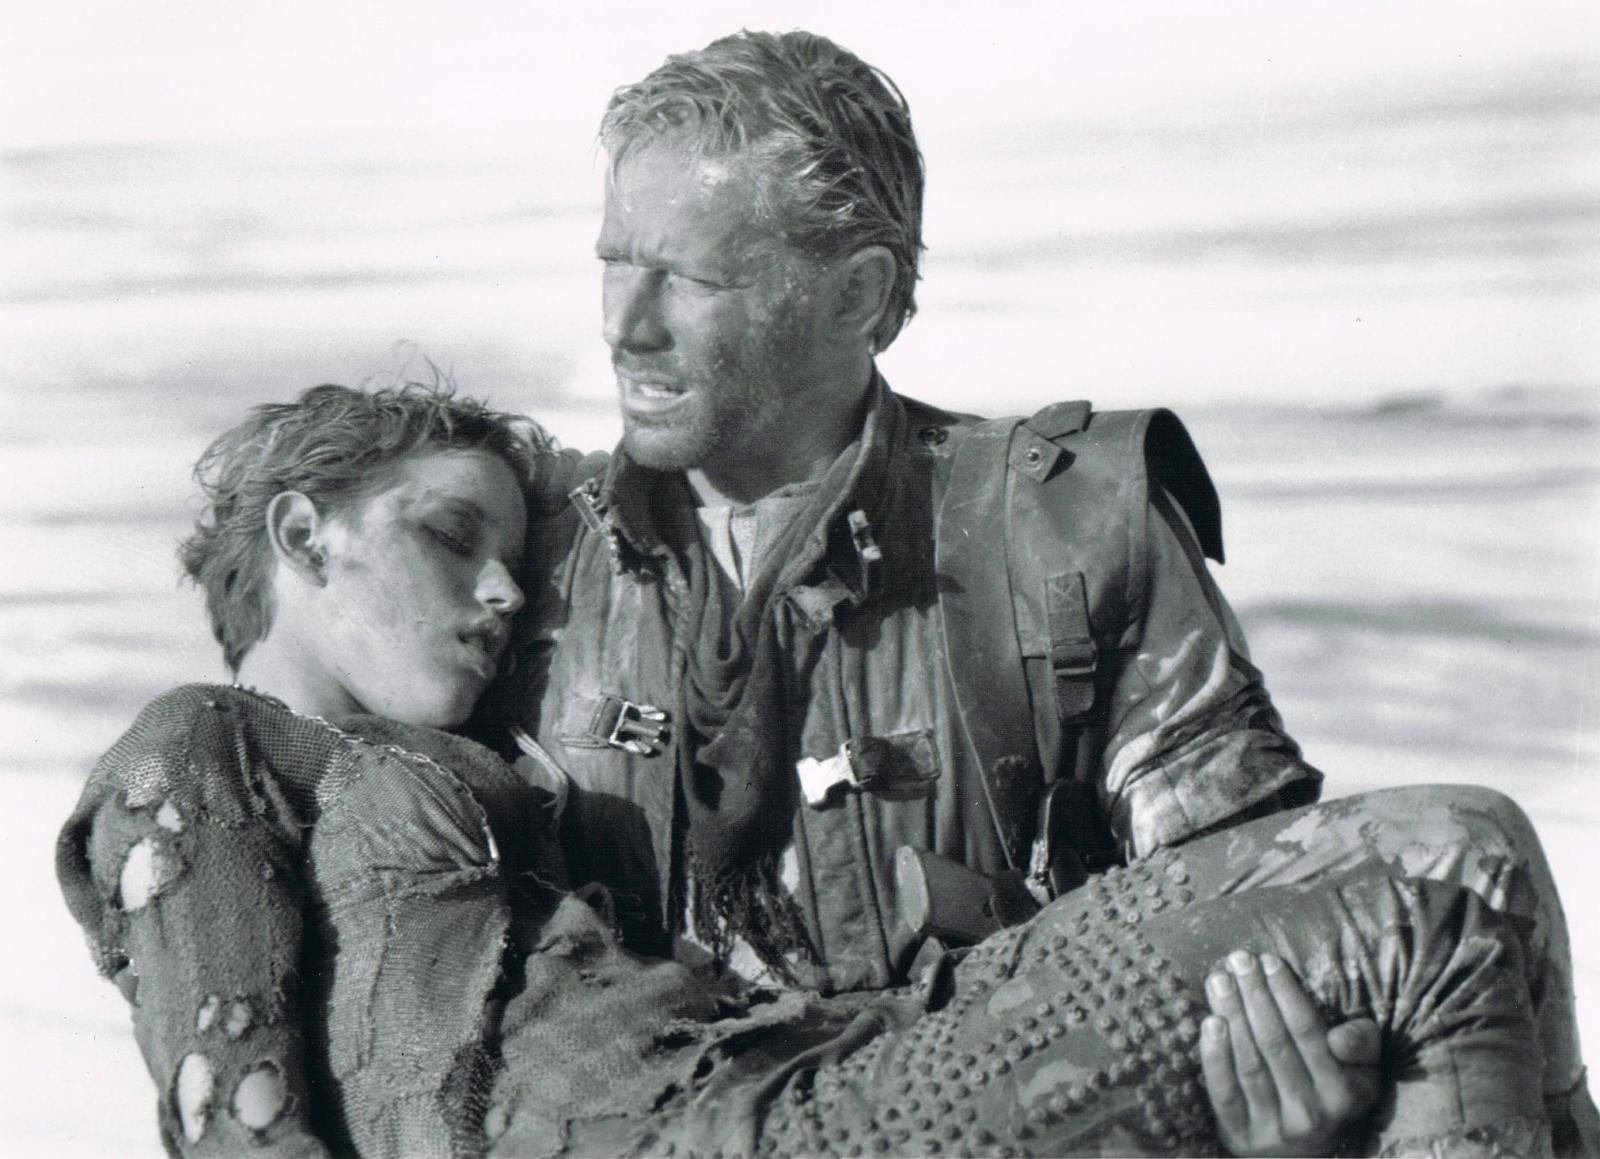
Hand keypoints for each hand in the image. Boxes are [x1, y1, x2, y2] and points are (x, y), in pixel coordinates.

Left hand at [1200, 950, 1380, 1156]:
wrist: (1302, 1156)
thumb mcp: (1362, 1071)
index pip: (1308, 1032)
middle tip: (1237, 960)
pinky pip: (1225, 1092)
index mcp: (1344, 1093)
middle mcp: (1310, 1112)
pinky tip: (1209, 1023)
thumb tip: (1340, 1038)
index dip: (1286, 993)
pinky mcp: (1241, 1136)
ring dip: (1231, 1015)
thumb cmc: (1331, 1094)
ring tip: (1218, 980)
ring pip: (1249, 1062)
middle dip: (1254, 995)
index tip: (1268, 961)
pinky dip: (1215, 1057)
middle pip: (1274, 1042)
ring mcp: (1274, 1127)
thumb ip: (1362, 1044)